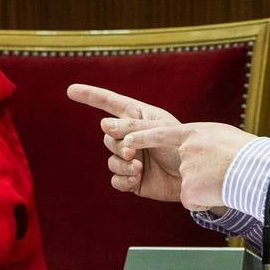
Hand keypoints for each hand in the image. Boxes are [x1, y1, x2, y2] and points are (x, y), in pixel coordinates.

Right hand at [67, 84, 183, 201]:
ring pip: (111, 160)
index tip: (71, 90)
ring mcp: (132, 159)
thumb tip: (104, 126)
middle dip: (117, 144)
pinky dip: (122, 180)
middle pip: (108, 137)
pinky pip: (116, 179)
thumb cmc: (184, 146)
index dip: (90, 96)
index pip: (110, 103)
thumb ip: (133, 127)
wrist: (198, 176)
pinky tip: (135, 179)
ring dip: (121, 163)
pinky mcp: (134, 180)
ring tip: (138, 168)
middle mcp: (132, 137)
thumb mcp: (161, 130)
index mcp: (139, 118)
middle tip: (133, 151)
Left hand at [121, 122, 255, 211]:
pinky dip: (205, 200)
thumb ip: (203, 140)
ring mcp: (186, 171)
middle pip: (180, 165)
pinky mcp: (188, 191)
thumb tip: (196, 146)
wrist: (258, 173)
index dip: (141, 136)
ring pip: (188, 184)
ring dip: (203, 187)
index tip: (124, 138)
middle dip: (195, 173)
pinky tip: (219, 192)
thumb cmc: (246, 154)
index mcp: (194, 134)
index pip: (159, 133)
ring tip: (223, 180)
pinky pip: (192, 200)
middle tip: (217, 171)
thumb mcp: (222, 136)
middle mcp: (186, 151)